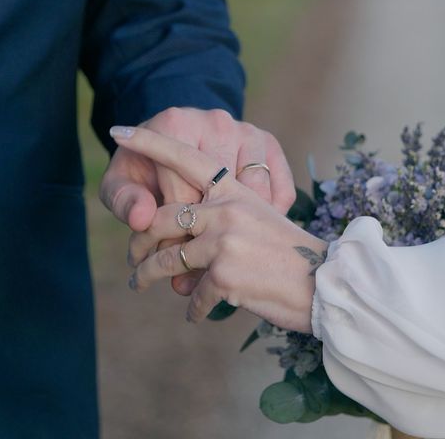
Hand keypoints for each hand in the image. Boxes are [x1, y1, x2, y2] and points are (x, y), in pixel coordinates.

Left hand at [109, 125, 327, 332]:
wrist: (326, 283)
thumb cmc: (288, 252)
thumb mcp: (258, 219)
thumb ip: (216, 215)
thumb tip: (163, 232)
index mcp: (233, 188)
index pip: (184, 157)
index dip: (150, 142)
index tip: (118, 130)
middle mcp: (226, 206)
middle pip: (161, 218)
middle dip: (139, 243)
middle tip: (132, 258)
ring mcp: (224, 238)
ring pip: (166, 259)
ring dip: (147, 277)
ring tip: (140, 284)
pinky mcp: (224, 273)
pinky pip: (193, 294)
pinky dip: (192, 307)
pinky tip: (194, 313)